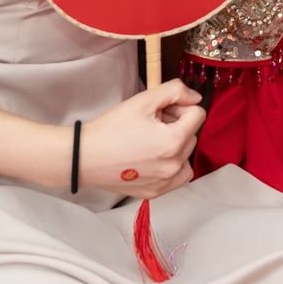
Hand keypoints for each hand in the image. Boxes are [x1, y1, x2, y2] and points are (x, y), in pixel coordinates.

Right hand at [79, 79, 203, 196]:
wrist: (84, 157)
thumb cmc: (110, 129)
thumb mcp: (143, 100)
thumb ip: (175, 91)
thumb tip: (194, 97)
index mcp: (173, 142)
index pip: (198, 115)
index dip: (180, 106)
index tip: (161, 110)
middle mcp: (173, 165)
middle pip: (192, 134)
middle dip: (176, 124)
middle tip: (151, 123)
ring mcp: (165, 182)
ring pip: (186, 154)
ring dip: (175, 144)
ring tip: (151, 140)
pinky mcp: (155, 192)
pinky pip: (178, 176)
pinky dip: (172, 164)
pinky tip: (153, 157)